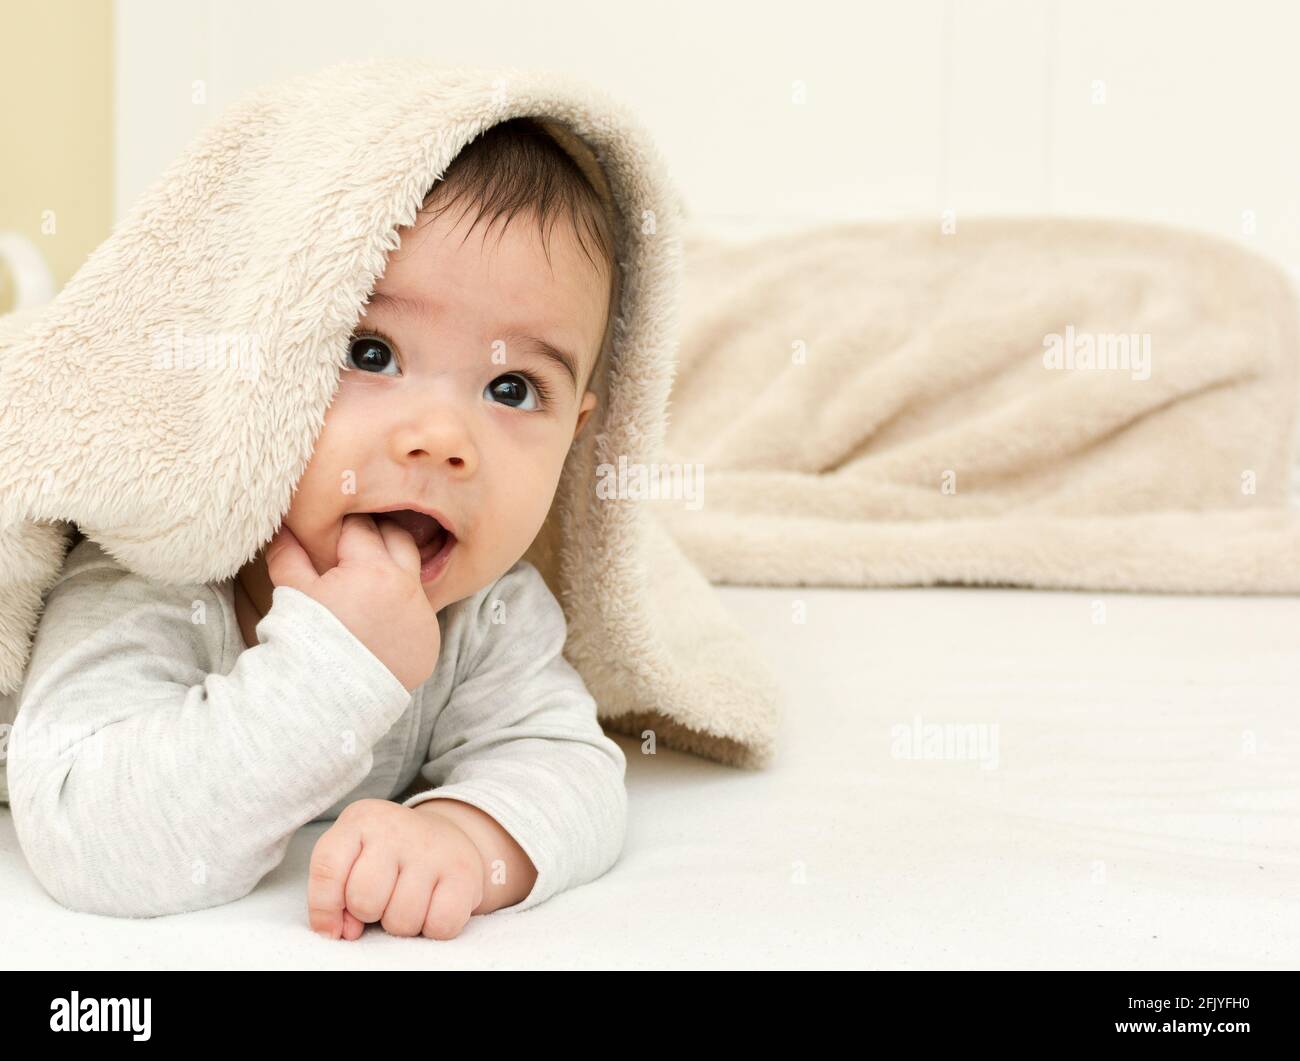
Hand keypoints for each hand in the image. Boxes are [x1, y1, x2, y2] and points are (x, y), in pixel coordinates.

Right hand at [265, 516, 440, 690]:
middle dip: (375, 539)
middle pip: (398, 539)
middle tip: (349, 553)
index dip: (341, 531)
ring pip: (413, 573)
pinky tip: (379, 619)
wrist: (328, 700)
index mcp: (374, 569)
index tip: (329, 540)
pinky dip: (402, 608)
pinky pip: (420, 610)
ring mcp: (424, 615)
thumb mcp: (293, 593)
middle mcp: (407, 587)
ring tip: (365, 584)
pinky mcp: (430, 640)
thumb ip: (289, 554)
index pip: (360, 527)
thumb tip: (283, 528)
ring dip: (393, 570)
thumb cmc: (306, 642)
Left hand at [308, 798, 484, 940]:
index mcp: (361, 819)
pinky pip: (440, 925)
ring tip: (408, 900)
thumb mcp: (352, 858)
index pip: (327, 869)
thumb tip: (343, 931)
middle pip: (364, 900)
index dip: (324, 908)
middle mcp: (396, 828)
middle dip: (370, 913)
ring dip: (402, 923)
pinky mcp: (464, 872)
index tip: (333, 926)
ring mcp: (433, 849)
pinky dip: (434, 928)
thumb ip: (334, 893)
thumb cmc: (387, 856)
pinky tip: (433, 906)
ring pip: (402, 919)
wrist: (444, 837)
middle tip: (383, 898)